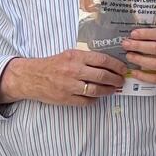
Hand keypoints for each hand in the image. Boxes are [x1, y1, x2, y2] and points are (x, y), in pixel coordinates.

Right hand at [0, 50, 128, 105]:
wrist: (31, 77)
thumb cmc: (52, 64)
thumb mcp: (69, 54)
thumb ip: (86, 58)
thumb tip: (109, 62)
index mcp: (75, 57)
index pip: (102, 60)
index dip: (116, 65)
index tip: (123, 69)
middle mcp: (73, 70)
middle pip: (102, 76)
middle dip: (115, 79)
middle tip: (121, 81)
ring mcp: (69, 86)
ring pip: (96, 90)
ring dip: (108, 90)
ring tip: (113, 89)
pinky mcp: (66, 98)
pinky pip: (86, 101)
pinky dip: (95, 100)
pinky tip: (98, 96)